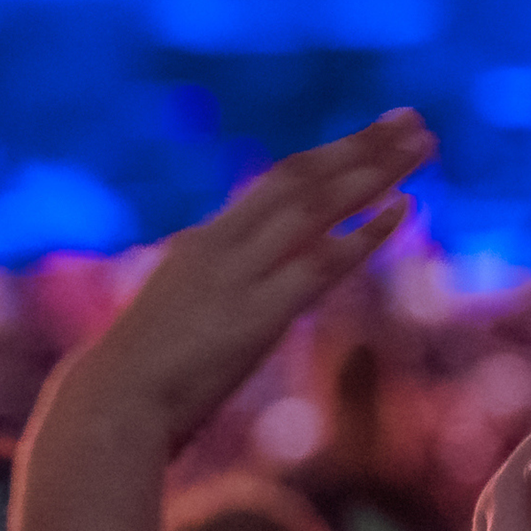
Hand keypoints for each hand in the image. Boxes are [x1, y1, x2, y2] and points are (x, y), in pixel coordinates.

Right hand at [45, 111, 433, 452]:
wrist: (107, 410)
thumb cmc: (134, 384)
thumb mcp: (177, 325)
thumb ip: (212, 303)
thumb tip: (243, 307)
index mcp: (202, 245)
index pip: (273, 187)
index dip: (327, 159)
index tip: (370, 138)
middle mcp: (222, 246)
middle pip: (300, 179)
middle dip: (359, 146)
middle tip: (411, 119)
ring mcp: (238, 276)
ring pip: (315, 206)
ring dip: (373, 171)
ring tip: (422, 143)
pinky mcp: (256, 315)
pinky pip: (320, 263)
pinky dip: (364, 234)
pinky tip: (404, 208)